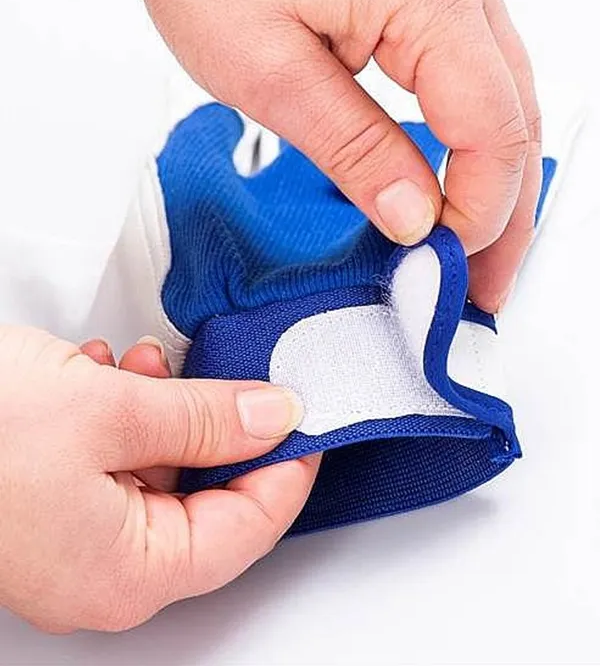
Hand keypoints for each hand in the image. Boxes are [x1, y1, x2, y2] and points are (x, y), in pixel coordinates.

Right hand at [0, 325, 317, 631]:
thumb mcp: (109, 408)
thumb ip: (204, 418)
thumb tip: (275, 417)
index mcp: (127, 570)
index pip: (247, 530)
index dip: (288, 471)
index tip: (310, 418)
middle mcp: (101, 569)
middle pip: (205, 502)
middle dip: (219, 431)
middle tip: (236, 379)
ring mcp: (72, 537)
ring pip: (158, 475)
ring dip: (167, 413)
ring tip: (152, 362)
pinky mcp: (49, 501)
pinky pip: (114, 463)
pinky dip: (125, 415)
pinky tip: (110, 373)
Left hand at [117, 0, 539, 311]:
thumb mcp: (273, 77)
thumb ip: (357, 152)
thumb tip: (416, 216)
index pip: (492, 131)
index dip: (478, 213)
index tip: (446, 263)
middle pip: (515, 119)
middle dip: (504, 211)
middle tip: (483, 280)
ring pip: (504, 100)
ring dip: (493, 178)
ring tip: (472, 244)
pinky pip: (475, 73)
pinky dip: (470, 136)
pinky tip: (455, 179)